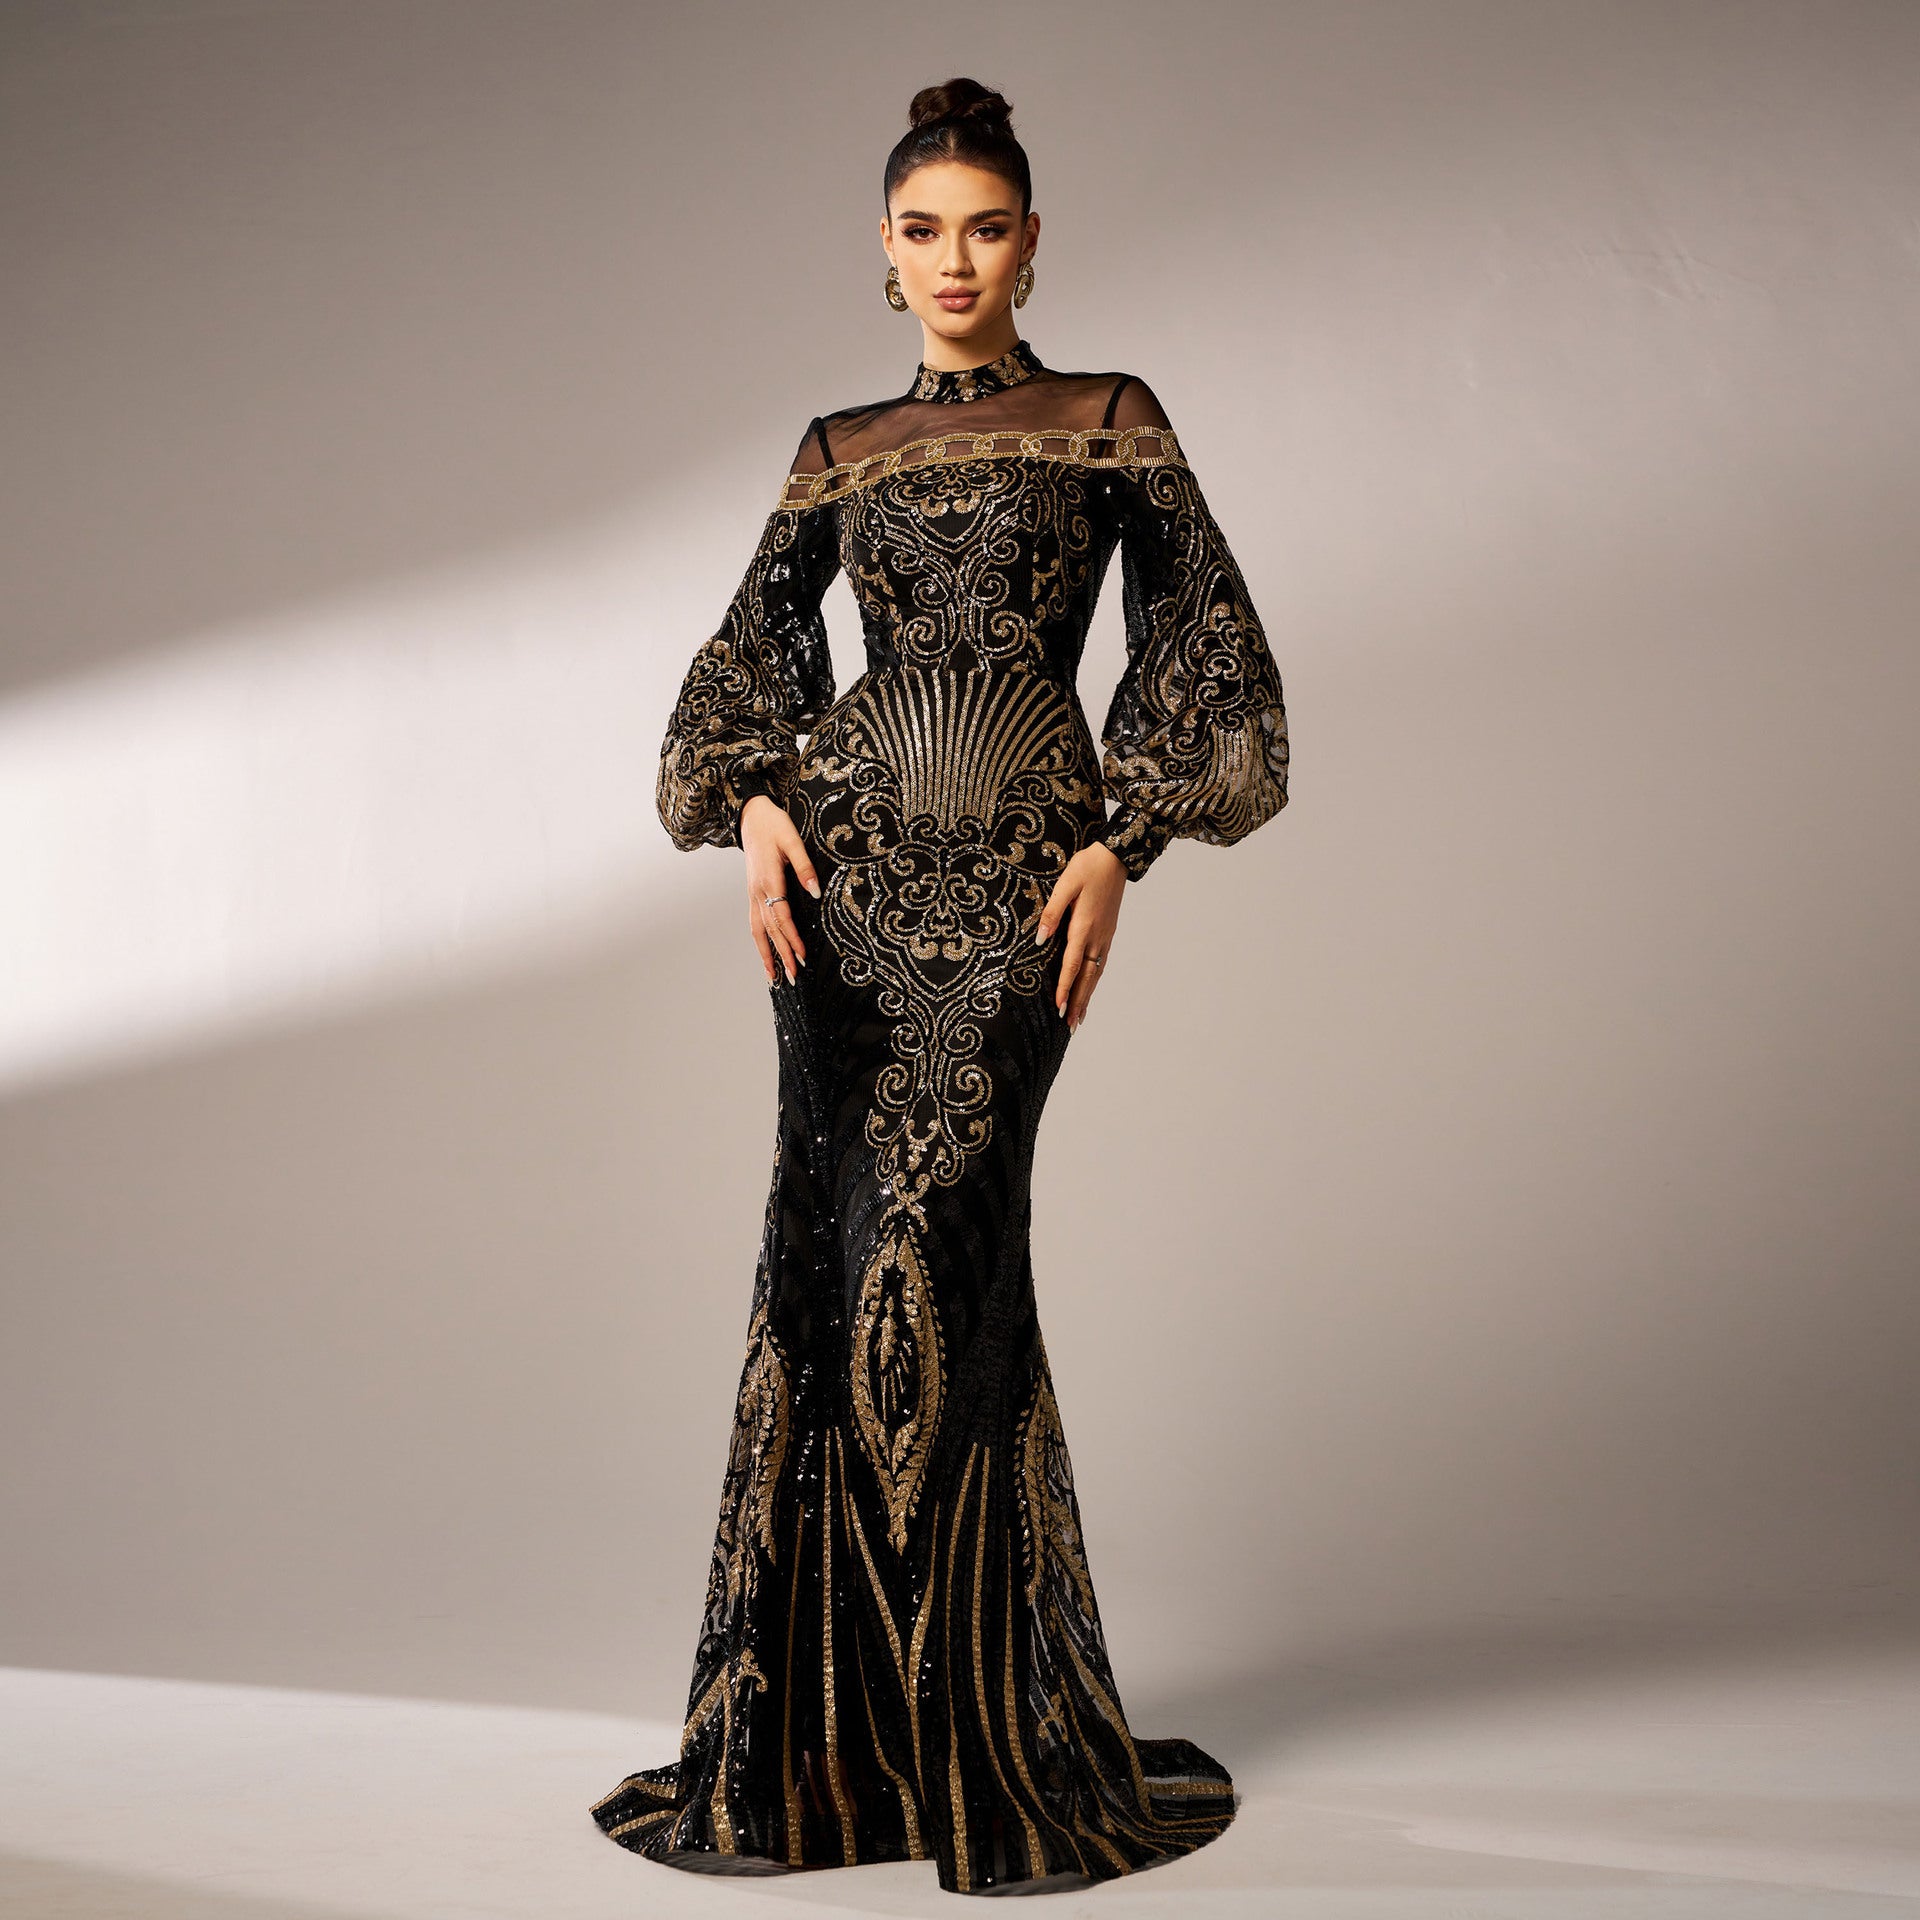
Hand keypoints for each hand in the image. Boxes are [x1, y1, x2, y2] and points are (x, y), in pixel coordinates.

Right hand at [740, 792, 820, 985]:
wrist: (751, 817)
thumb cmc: (774, 826)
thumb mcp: (793, 841)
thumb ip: (805, 867)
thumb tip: (816, 892)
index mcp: (769, 880)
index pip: (782, 917)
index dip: (792, 938)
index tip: (803, 956)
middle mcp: (757, 892)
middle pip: (770, 930)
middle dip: (781, 955)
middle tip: (792, 978)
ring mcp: (752, 894)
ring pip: (758, 931)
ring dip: (766, 954)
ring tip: (773, 977)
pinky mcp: (752, 894)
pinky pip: (754, 923)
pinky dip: (760, 941)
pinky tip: (766, 954)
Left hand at [1037, 841, 1125, 1030]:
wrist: (1116, 857)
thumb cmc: (1087, 868)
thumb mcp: (1065, 885)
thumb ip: (1052, 913)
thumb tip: (1041, 939)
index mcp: (1084, 927)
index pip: (1072, 965)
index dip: (1065, 987)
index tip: (1058, 1007)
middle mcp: (1097, 937)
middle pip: (1087, 977)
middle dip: (1078, 1001)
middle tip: (1070, 1025)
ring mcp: (1105, 936)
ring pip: (1096, 973)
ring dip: (1088, 995)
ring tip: (1079, 1016)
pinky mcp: (1108, 932)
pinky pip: (1101, 963)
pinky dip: (1095, 980)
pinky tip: (1091, 987)